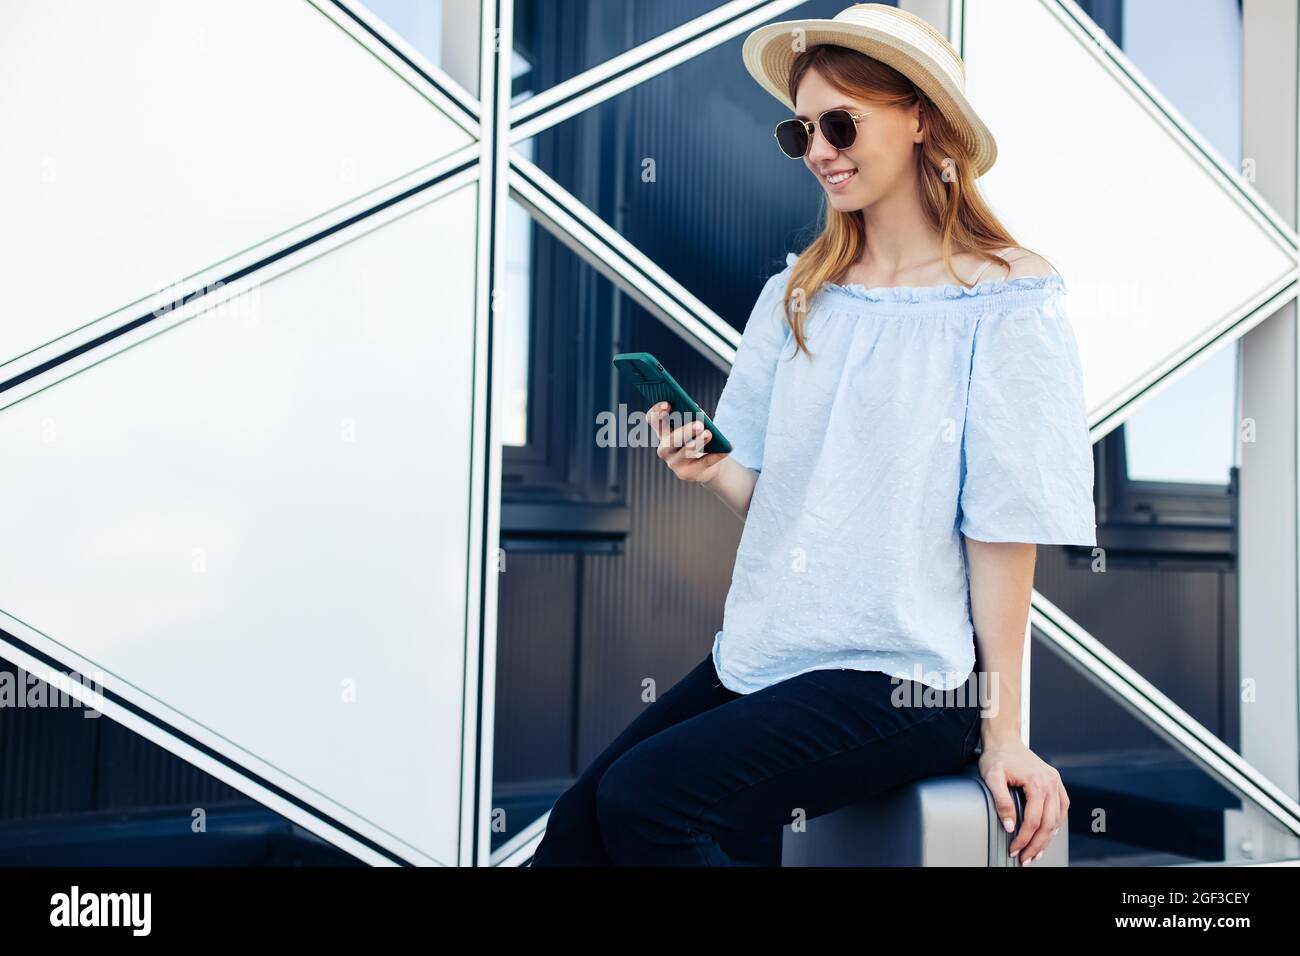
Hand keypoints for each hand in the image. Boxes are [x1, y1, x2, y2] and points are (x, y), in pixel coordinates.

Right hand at [646, 402, 727, 482]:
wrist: (708, 464)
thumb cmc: (699, 437)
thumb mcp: (695, 424)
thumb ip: (693, 416)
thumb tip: (699, 414)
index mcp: (663, 433)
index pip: (653, 420)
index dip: (657, 412)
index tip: (669, 405)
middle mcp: (664, 449)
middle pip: (670, 440)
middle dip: (684, 431)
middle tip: (699, 424)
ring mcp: (674, 463)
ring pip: (686, 452)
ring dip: (698, 442)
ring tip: (709, 434)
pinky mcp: (687, 474)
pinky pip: (704, 463)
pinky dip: (716, 455)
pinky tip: (726, 449)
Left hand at [978, 738, 1068, 864]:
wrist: (1005, 740)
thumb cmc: (997, 757)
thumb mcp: (992, 777)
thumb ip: (1001, 801)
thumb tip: (1010, 826)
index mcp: (1038, 782)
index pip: (1033, 820)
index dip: (1024, 839)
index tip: (1014, 849)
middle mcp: (1051, 783)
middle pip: (1049, 824)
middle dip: (1037, 845)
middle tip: (1025, 859)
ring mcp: (1056, 783)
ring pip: (1058, 819)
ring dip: (1048, 838)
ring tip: (1036, 852)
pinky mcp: (1055, 783)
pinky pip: (1061, 809)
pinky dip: (1055, 824)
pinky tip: (1047, 834)